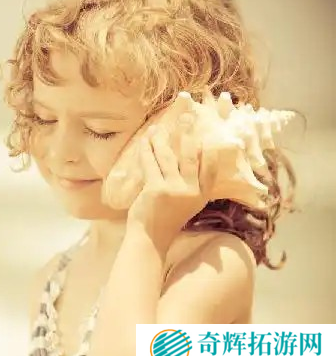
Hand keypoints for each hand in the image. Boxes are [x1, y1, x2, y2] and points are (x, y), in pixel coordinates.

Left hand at [127, 115, 210, 256]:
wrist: (150, 239)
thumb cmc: (167, 219)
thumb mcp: (188, 204)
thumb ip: (192, 186)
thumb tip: (191, 158)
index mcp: (202, 195)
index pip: (210, 168)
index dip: (209, 149)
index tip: (208, 132)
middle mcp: (191, 191)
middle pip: (190, 155)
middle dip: (187, 133)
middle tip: (186, 116)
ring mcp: (174, 189)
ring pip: (168, 156)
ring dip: (161, 139)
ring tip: (158, 127)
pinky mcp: (156, 188)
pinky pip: (150, 162)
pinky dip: (146, 149)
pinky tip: (145, 139)